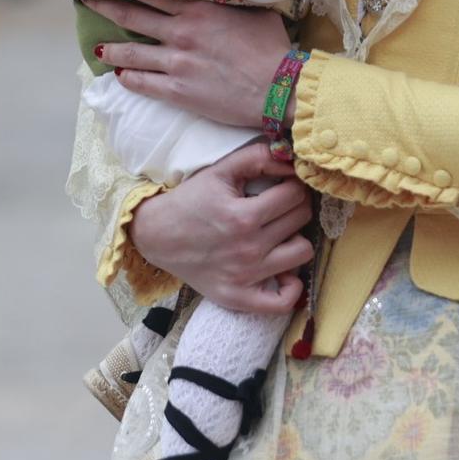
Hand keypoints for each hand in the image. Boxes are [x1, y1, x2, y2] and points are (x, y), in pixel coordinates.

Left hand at [87, 0, 289, 127]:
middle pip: (132, 15)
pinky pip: (142, 83)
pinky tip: (120, 74)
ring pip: (131, 51)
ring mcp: (175, 62)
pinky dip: (128, 77)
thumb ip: (228, 0)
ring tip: (99, 46)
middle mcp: (180, 32)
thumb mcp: (252, 10)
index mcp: (197, 9)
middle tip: (86, 2)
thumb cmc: (271, 47)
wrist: (278, 88)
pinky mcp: (177, 90)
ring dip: (112, 47)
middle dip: (105, 7)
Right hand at [130, 142, 312, 314]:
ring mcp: (245, 277)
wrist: (156, 236)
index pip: (295, 194)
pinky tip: (283, 270)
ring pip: (302, 253)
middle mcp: (248, 249)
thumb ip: (257, 157)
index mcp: (242, 216)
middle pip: (301, 220)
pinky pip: (283, 302)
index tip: (283, 185)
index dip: (293, 184)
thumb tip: (290, 160)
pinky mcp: (239, 298)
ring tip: (279, 233)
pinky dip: (291, 288)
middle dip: (295, 206)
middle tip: (278, 205)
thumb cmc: (190, 201)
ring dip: (295, 239)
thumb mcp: (219, 170)